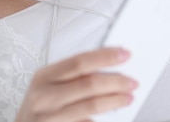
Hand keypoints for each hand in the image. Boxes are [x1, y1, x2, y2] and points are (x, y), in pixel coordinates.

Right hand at [15, 48, 136, 121]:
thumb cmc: (38, 108)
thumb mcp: (46, 86)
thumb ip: (71, 77)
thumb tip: (104, 68)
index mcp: (43, 77)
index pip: (79, 62)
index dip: (104, 57)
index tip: (123, 54)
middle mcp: (44, 96)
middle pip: (88, 83)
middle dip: (115, 82)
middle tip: (131, 81)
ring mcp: (50, 116)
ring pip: (91, 106)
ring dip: (114, 101)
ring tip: (127, 98)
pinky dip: (102, 120)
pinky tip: (111, 117)